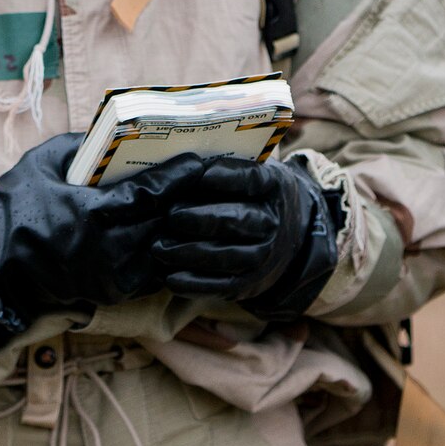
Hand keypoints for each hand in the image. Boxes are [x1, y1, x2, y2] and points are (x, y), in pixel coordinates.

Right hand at [0, 133, 260, 358]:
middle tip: (222, 174)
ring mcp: (115, 276)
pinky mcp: (117, 291)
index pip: (152, 194)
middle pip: (170, 221)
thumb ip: (89, 147)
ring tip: (213, 200)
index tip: (203, 157)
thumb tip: (129, 131)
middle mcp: (108, 251)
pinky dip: (175, 248)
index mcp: (91, 216)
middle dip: (197, 197)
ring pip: (171, 248)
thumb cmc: (17, 204)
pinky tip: (190, 228)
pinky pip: (159, 269)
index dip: (182, 175)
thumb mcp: (48, 163)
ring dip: (192, 226)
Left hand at [154, 156, 343, 319]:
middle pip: (236, 220)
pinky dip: (194, 283)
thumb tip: (180, 160)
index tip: (199, 174)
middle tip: (170, 216)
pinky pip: (221, 285)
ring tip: (158, 248)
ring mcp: (263, 255)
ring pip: (226, 255)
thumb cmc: (250, 196)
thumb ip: (222, 167)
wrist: (285, 237)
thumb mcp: (250, 174)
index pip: (251, 179)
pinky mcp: (249, 282)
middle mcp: (273, 221)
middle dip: (200, 219)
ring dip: (190, 253)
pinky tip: (169, 278)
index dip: (227, 177)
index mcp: (273, 186)